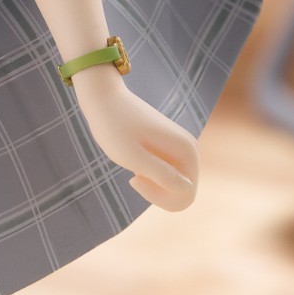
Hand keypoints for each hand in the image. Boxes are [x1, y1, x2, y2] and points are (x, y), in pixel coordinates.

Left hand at [73, 70, 199, 210]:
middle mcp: (190, 148)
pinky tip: (135, 160)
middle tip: (133, 175)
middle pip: (182, 192)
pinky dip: (150, 175)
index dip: (159, 197)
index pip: (185, 196)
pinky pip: (167, 174)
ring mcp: (180, 147)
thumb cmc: (114, 127)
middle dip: (157, 192)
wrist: (103, 97)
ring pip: (174, 184)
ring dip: (153, 184)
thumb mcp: (133, 157)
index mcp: (188, 151)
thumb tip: (187, 188)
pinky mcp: (169, 146)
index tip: (134, 179)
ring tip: (133, 165)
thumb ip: (162, 174)